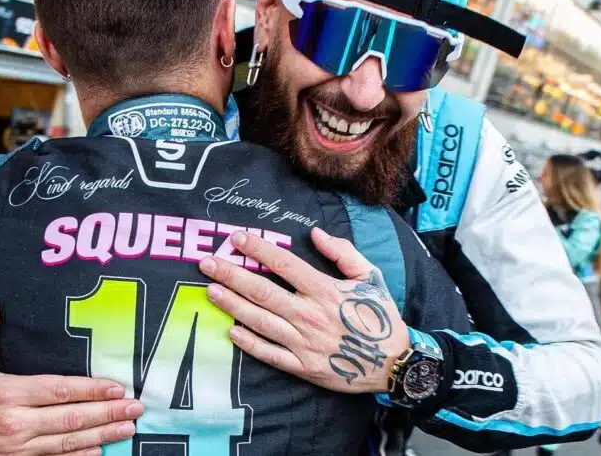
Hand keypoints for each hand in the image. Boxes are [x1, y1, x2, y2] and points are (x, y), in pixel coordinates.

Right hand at [0, 295, 143, 455]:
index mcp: (6, 394)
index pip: (57, 391)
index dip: (89, 389)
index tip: (116, 387)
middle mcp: (16, 424)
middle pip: (70, 419)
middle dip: (106, 414)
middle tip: (135, 408)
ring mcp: (16, 448)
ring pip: (66, 443)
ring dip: (100, 437)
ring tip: (127, 430)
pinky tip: (99, 453)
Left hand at [199, 228, 408, 394]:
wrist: (393, 363)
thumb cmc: (379, 316)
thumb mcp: (369, 276)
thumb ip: (342, 252)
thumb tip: (315, 233)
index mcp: (324, 290)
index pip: (284, 264)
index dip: (258, 249)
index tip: (236, 238)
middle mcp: (309, 315)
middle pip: (262, 291)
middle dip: (232, 275)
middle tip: (207, 264)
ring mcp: (303, 343)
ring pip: (260, 321)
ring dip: (233, 305)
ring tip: (211, 291)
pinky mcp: (302, 367)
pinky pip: (270, 354)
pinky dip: (249, 344)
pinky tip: (231, 331)